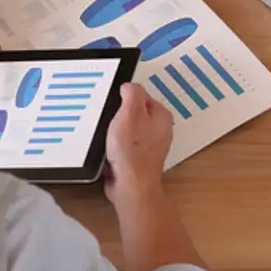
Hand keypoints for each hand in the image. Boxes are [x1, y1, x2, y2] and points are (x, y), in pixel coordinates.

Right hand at [104, 83, 173, 203]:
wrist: (131, 184)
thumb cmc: (132, 151)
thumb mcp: (130, 112)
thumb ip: (132, 93)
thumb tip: (129, 86)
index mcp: (161, 116)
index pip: (141, 96)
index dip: (125, 98)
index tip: (115, 104)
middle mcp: (159, 131)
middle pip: (134, 113)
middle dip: (119, 116)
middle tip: (110, 120)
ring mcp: (149, 146)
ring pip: (127, 130)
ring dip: (115, 133)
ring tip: (109, 137)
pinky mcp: (138, 159)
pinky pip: (123, 146)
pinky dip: (115, 147)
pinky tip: (110, 151)